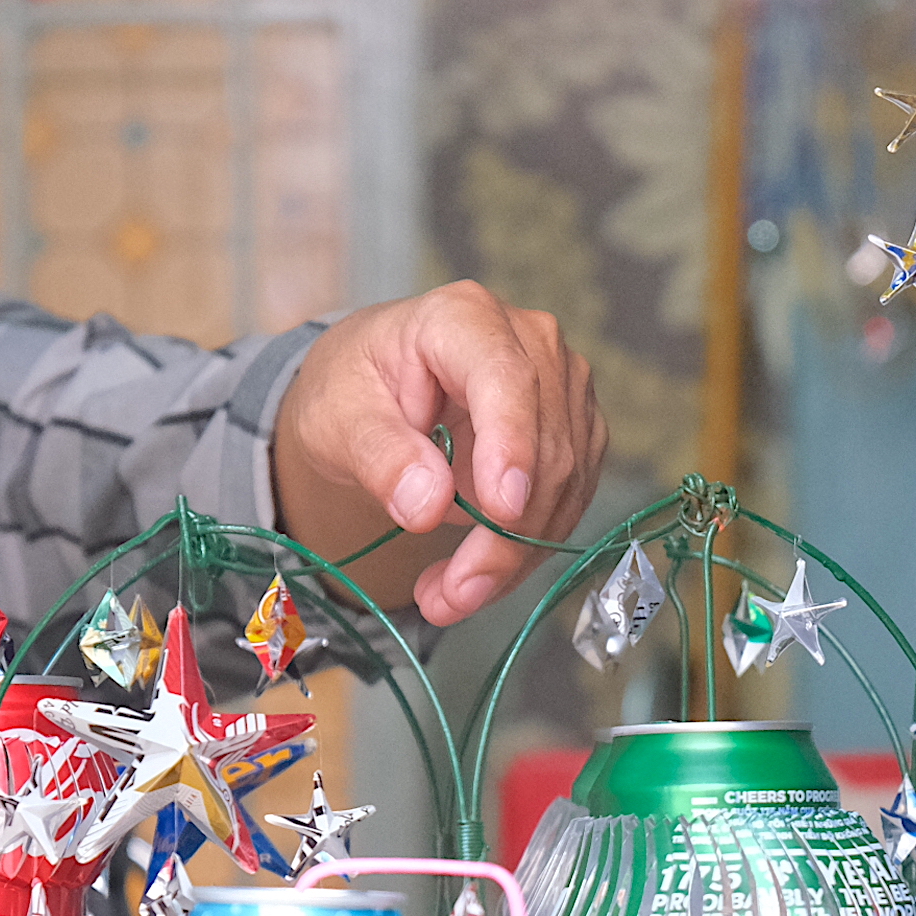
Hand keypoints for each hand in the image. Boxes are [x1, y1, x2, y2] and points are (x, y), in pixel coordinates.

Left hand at [271, 281, 609, 624]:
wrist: (379, 390)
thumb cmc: (357, 388)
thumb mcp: (340, 419)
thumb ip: (380, 456)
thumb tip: (425, 505)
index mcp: (465, 318)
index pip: (507, 379)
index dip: (512, 445)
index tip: (502, 510)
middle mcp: (532, 343)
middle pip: (544, 448)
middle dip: (502, 537)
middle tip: (446, 598)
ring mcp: (563, 389)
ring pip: (564, 488)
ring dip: (512, 558)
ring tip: (446, 596)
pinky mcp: (575, 435)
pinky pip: (565, 506)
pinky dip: (523, 553)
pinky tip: (473, 575)